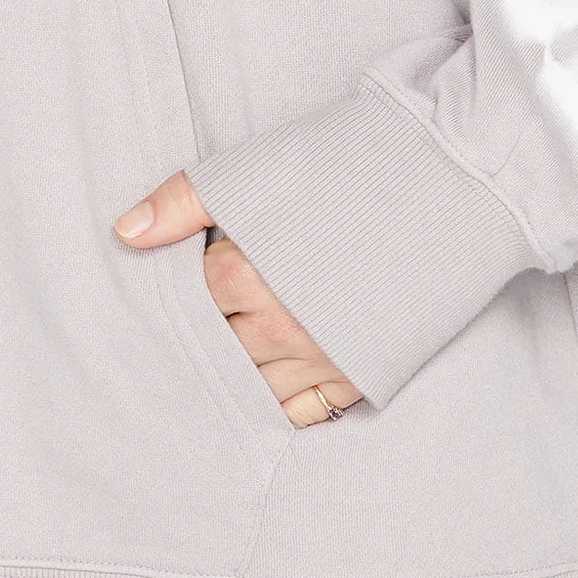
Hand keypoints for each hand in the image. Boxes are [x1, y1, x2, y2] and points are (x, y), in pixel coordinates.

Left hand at [114, 171, 361, 427]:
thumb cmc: (356, 164)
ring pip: (249, 389)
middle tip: (187, 342)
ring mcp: (321, 357)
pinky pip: (301, 413)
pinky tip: (261, 395)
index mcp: (246, 276)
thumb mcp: (258, 171)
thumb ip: (183, 203)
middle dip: (198, 344)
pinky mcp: (360, 373)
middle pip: (213, 353)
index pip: (186, 306)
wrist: (454, 180)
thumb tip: (123, 233)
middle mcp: (278, 327)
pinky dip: (276, 408)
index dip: (176, 301)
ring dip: (231, 379)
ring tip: (216, 372)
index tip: (174, 298)